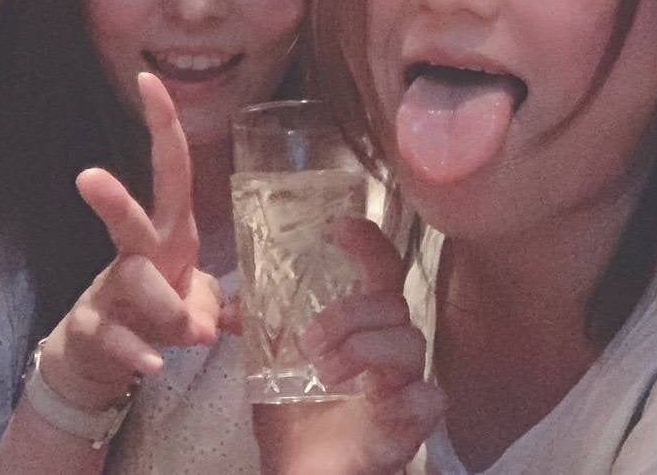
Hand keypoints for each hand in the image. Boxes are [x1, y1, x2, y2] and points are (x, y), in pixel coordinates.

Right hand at [36, 72, 223, 414]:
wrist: (98, 359)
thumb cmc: (155, 311)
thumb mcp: (196, 302)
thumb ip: (212, 304)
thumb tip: (211, 323)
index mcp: (169, 233)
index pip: (170, 170)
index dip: (164, 125)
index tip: (150, 79)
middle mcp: (137, 254)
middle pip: (129, 219)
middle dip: (112, 200)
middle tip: (87, 176)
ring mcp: (109, 290)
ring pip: (134, 283)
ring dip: (167, 309)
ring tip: (187, 335)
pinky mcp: (92, 328)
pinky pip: (116, 338)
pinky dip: (138, 353)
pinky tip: (153, 366)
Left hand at [253, 218, 441, 474]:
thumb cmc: (294, 420)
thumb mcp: (267, 368)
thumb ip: (255, 330)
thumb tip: (227, 307)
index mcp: (362, 326)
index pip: (380, 272)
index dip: (369, 245)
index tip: (339, 230)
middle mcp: (388, 350)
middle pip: (394, 304)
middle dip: (350, 312)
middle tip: (308, 341)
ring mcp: (402, 386)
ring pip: (410, 343)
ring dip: (363, 347)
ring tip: (325, 371)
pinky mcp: (409, 426)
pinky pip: (429, 398)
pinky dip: (406, 395)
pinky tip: (376, 400)